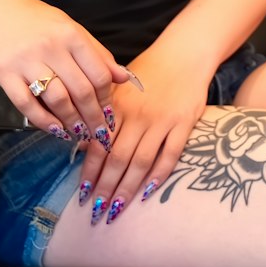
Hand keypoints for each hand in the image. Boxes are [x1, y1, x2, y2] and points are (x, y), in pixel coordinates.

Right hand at [0, 0, 131, 143]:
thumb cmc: (32, 21)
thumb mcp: (68, 27)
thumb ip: (96, 52)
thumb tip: (123, 77)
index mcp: (70, 34)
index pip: (99, 74)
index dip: (108, 100)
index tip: (110, 114)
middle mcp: (50, 47)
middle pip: (82, 91)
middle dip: (94, 118)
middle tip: (100, 134)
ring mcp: (26, 61)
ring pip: (58, 100)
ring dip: (72, 122)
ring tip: (80, 134)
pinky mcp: (4, 74)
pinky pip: (27, 104)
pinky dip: (44, 121)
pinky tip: (55, 129)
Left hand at [77, 44, 210, 225]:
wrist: (183, 54)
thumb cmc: (148, 73)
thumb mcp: (119, 88)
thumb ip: (103, 114)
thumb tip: (82, 145)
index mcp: (117, 106)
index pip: (98, 145)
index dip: (89, 172)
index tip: (82, 194)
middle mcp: (137, 115)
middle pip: (117, 159)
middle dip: (105, 188)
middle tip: (97, 212)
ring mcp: (161, 120)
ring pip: (141, 162)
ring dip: (127, 188)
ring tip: (117, 209)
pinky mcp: (183, 124)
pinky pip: (170, 155)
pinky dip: (159, 175)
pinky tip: (149, 192)